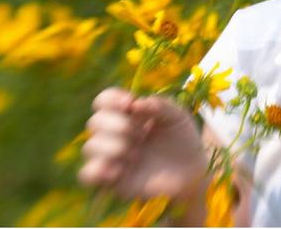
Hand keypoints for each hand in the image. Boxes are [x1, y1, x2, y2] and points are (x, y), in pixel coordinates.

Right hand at [78, 87, 208, 201]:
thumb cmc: (183, 141)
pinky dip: (98, 170)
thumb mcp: (178, 116)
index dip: (111, 99)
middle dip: (118, 125)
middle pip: (94, 122)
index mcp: (126, 115)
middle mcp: (113, 134)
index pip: (103, 101)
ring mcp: (111, 158)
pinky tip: (119, 171)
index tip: (130, 104)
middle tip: (142, 134)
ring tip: (136, 154)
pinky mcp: (111, 180)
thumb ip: (160, 105)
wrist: (193, 173)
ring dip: (113, 147)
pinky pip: (87, 174)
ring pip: (90, 147)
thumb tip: (135, 104)